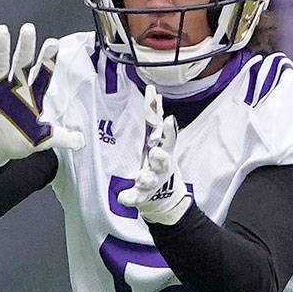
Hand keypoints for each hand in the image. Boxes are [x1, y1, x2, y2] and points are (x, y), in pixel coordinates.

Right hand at [0, 24, 83, 167]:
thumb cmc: (17, 138)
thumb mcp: (41, 140)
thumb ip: (61, 137)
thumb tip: (81, 140)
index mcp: (31, 95)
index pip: (41, 74)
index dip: (47, 60)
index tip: (54, 43)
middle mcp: (16, 87)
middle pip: (21, 64)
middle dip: (25, 47)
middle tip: (28, 29)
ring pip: (0, 65)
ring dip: (1, 49)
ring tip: (2, 31)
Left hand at [117, 87, 193, 225]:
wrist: (165, 197)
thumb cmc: (158, 164)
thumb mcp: (159, 141)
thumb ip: (155, 120)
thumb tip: (154, 93)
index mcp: (164, 152)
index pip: (165, 138)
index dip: (168, 130)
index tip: (168, 120)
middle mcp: (161, 167)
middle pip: (162, 160)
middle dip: (160, 156)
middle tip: (155, 151)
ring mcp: (153, 182)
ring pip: (150, 179)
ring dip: (146, 178)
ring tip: (142, 177)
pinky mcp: (144, 196)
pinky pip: (136, 197)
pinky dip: (130, 197)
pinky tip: (124, 198)